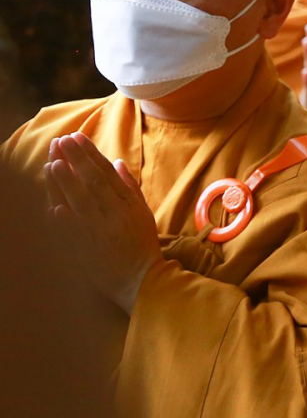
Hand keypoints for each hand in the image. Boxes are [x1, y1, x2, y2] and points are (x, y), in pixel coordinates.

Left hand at [44, 133, 160, 313]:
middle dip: (76, 161)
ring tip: (53, 164)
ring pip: (82, 204)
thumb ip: (129, 187)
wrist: (142, 280)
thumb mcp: (143, 212)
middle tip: (61, 141)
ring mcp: (102, 233)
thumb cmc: (142, 244)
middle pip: (93, 183)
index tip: (77, 137)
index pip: (106, 173)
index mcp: (128, 204)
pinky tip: (53, 207)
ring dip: (67, 184)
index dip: (90, 154)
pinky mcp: (90, 251)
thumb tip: (116, 162)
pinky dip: (66, 222)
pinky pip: (76, 234)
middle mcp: (116, 216)